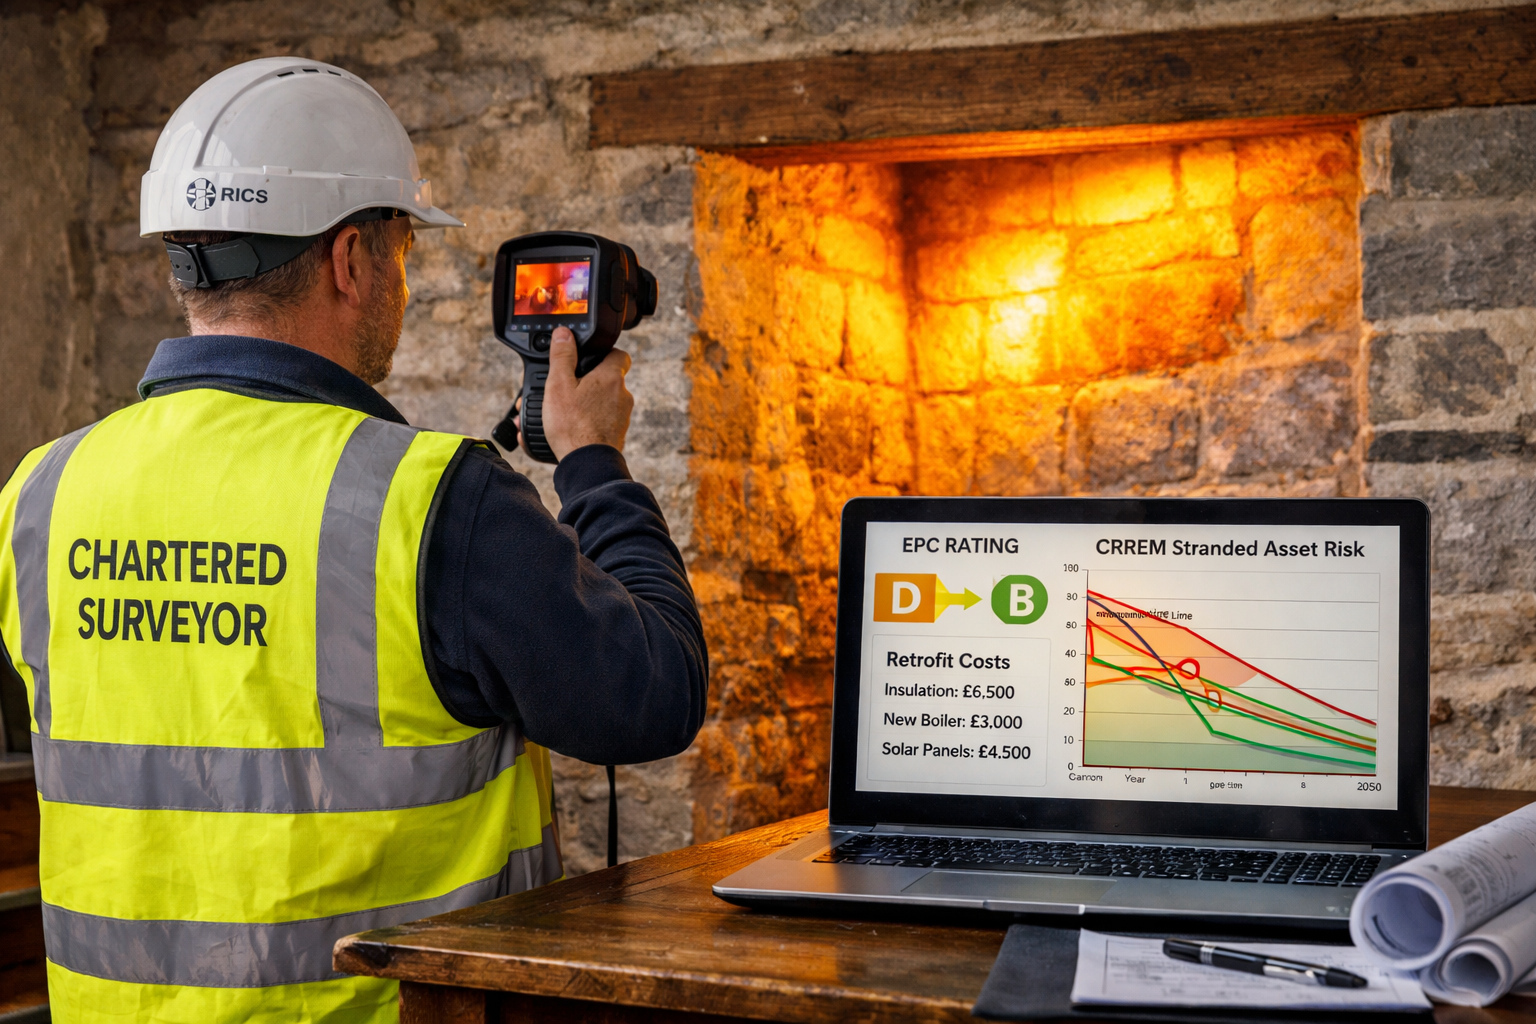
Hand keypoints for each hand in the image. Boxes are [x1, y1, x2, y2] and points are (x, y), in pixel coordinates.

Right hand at [536, 327, 633, 460]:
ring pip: (603, 402)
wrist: (587, 464)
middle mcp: (622, 396)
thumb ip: (562, 357)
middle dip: (588, 381)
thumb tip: (564, 334)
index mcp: (611, 378)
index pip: (618, 354)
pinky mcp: (616, 434)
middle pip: (607, 379)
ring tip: (563, 409)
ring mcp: (621, 417)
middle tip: (567, 387)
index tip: (590, 356)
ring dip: (586, 402)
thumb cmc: (573, 426)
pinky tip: (569, 427)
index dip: (605, 352)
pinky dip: (588, 421)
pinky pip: (601, 421)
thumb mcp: (559, 385)